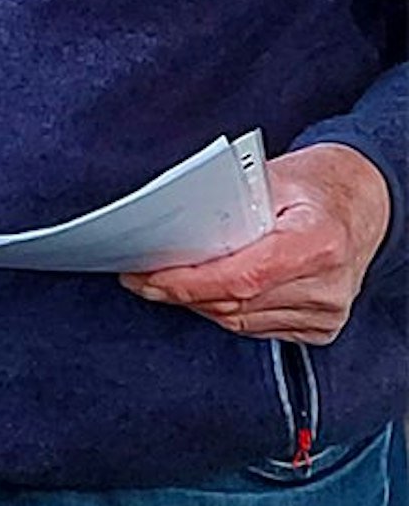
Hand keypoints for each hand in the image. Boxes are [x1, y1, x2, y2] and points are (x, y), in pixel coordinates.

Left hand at [120, 143, 392, 345]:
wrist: (365, 203)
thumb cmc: (316, 187)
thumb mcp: (274, 177)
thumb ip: (228, 201)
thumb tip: (174, 220)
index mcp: (317, 242)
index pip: (241, 277)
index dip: (188, 283)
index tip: (147, 278)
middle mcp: (327, 284)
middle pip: (235, 303)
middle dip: (179, 292)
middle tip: (139, 277)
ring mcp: (326, 311)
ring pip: (240, 320)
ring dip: (198, 304)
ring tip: (165, 282)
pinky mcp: (321, 327)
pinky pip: (256, 327)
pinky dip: (225, 311)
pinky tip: (205, 293)